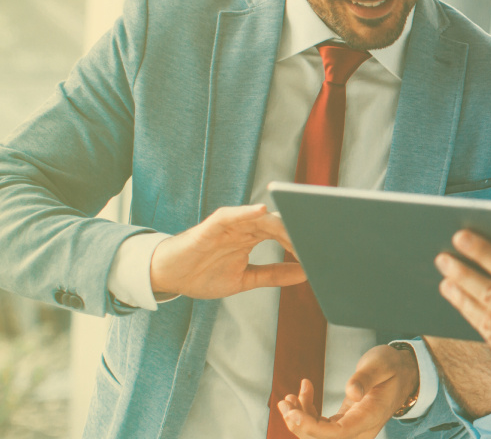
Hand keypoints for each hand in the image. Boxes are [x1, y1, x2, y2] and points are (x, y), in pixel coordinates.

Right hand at [148, 204, 304, 299]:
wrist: (169, 277)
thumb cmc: (203, 274)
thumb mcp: (245, 279)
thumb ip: (273, 275)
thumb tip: (305, 274)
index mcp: (253, 238)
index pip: (284, 235)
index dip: (302, 242)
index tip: (321, 252)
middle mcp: (244, 227)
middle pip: (278, 224)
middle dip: (297, 232)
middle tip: (317, 242)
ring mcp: (230, 225)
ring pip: (260, 217)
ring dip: (281, 223)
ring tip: (300, 229)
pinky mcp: (212, 225)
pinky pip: (231, 215)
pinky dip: (246, 211)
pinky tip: (261, 211)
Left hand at [278, 344, 419, 438]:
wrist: (403, 374)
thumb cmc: (392, 367)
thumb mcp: (381, 365)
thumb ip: (366, 378)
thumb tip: (352, 392)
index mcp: (371, 417)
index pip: (338, 433)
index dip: (312, 427)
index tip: (294, 413)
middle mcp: (361, 429)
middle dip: (299, 424)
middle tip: (285, 402)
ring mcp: (352, 429)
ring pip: (318, 435)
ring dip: (299, 418)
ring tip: (290, 397)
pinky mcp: (344, 424)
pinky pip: (321, 426)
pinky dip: (307, 412)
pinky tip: (303, 393)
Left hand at [436, 229, 490, 387]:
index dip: (482, 251)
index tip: (460, 236)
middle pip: (489, 294)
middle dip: (461, 273)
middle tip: (442, 258)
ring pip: (483, 319)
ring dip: (461, 298)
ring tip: (446, 281)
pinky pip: (490, 340)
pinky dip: (475, 321)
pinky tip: (464, 306)